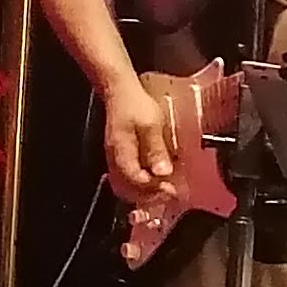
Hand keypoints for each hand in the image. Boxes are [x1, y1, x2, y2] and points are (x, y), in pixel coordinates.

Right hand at [96, 74, 177, 207]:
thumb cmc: (134, 104)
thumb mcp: (150, 123)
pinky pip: (128, 179)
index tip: (171, 189)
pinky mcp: (121, 157)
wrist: (119, 90)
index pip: (134, 179)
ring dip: (146, 192)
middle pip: (127, 189)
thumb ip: (156, 148)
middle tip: (170, 193)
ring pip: (126, 186)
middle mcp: (115, 159)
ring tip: (164, 189)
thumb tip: (163, 172)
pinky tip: (155, 181)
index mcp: (122, 151)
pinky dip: (142, 185)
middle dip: (150, 195)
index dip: (153, 188)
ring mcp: (116, 159)